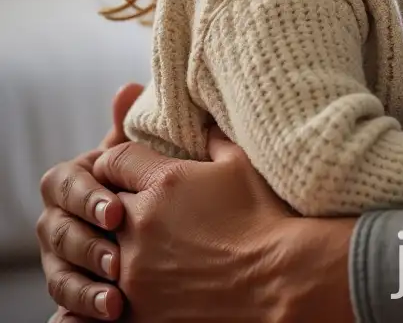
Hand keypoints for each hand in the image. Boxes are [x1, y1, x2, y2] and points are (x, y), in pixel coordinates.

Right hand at [38, 82, 142, 321]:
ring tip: (116, 301)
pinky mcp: (77, 292)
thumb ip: (136, 128)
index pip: (62, 183)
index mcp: (77, 181)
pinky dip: (79, 315)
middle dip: (85, 245)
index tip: (117, 210)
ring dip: (83, 287)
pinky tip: (103, 318)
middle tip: (117, 258)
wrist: (187, 231)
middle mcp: (63, 219)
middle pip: (55, 232)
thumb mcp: (154, 158)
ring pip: (58, 275)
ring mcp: (65, 259)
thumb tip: (128, 88)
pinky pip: (65, 311)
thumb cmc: (162, 185)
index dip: (86, 196)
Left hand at [91, 129, 357, 322]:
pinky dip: (117, 287)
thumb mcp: (241, 164)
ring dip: (114, 246)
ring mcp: (135, 271)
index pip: (114, 160)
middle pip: (101, 205)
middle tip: (136, 207)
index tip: (132, 171)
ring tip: (138, 247)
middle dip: (115, 203)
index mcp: (163, 182)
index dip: (121, 163)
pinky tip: (135, 283)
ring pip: (99, 251)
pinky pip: (105, 297)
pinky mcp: (138, 309)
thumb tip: (204, 123)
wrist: (278, 280)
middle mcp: (139, 224)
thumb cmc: (264, 219)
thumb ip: (213, 139)